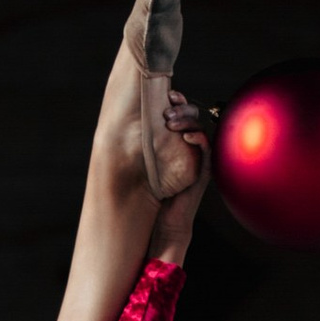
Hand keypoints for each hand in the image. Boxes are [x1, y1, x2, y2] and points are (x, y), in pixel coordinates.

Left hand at [151, 94, 210, 259]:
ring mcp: (196, 159)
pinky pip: (206, 151)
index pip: (180, 115)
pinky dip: (200, 141)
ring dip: (188, 121)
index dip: (176, 102)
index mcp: (173, 142)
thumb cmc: (149, 196)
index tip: (167, 95)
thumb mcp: (140, 163)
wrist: (164, 225)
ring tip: (172, 121)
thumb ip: (136, 145)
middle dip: (182, 108)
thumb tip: (112, 124)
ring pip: (199, 130)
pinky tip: (188, 137)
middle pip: (192, 118)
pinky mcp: (202, 172)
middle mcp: (187, 148)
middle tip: (169, 106)